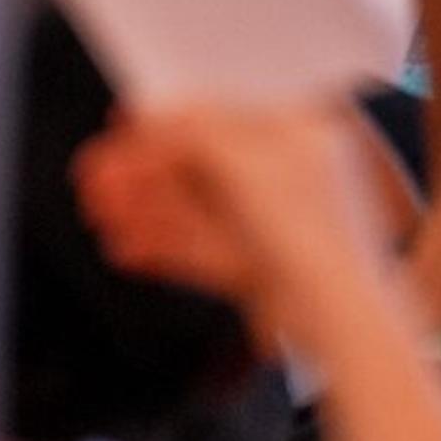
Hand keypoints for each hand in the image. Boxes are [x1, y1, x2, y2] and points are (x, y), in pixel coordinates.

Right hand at [73, 99, 391, 349]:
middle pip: (197, 165)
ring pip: (194, 210)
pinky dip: (163, 246)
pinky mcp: (268, 270)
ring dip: (142, 209)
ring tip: (100, 216)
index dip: (163, 119)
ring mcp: (280, 225)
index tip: (121, 123)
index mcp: (300, 136)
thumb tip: (152, 120)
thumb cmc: (313, 236)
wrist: (345, 326)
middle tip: (95, 179)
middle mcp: (292, 176)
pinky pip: (203, 249)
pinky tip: (127, 250)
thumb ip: (190, 132)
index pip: (218, 114)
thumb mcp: (240, 162)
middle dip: (141, 174)